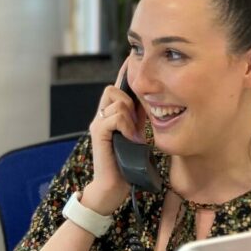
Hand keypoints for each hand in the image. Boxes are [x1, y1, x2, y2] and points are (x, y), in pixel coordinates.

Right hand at [82, 58, 142, 214]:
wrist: (112, 188)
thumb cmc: (126, 166)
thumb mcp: (136, 137)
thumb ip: (138, 120)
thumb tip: (152, 105)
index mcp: (110, 116)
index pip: (116, 88)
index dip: (125, 75)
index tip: (135, 63)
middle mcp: (101, 116)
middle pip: (113, 89)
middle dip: (129, 100)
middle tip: (139, 120)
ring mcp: (97, 124)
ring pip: (116, 101)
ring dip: (130, 115)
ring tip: (134, 133)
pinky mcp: (98, 133)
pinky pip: (115, 116)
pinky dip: (127, 125)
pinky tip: (132, 138)